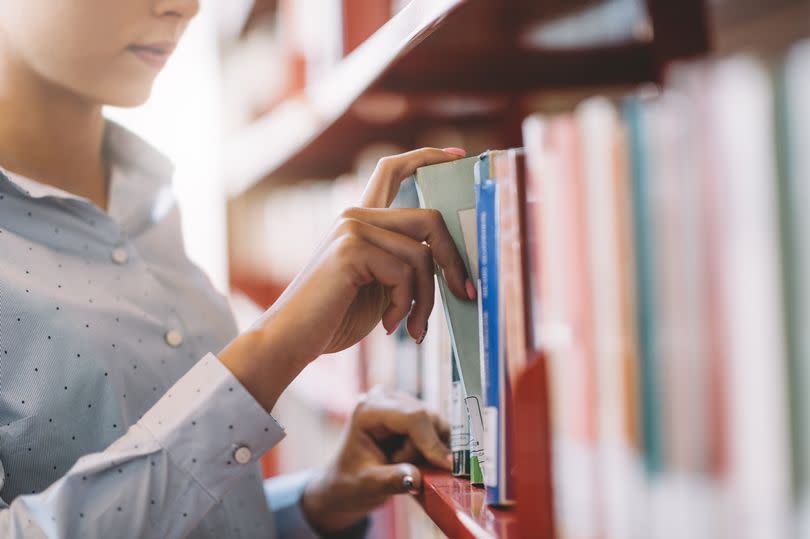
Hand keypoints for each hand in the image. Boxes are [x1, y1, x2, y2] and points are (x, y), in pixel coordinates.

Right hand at [219, 148, 472, 411]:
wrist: (292, 341)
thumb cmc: (335, 318)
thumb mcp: (380, 286)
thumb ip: (406, 265)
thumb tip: (455, 266)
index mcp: (360, 220)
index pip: (393, 169)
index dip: (428, 157)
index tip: (459, 155)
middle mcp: (355, 215)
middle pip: (429, 218)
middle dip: (454, 260)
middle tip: (464, 293)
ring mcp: (351, 229)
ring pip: (422, 254)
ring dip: (426, 298)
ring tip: (415, 327)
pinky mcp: (351, 249)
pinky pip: (405, 274)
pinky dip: (406, 306)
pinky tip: (390, 325)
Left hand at [300, 387, 450, 533]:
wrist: (346, 481)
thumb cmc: (350, 481)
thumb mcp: (368, 486)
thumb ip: (392, 480)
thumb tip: (417, 478)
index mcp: (369, 410)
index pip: (412, 417)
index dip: (431, 441)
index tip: (446, 466)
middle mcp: (385, 398)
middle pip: (427, 418)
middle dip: (425, 450)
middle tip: (404, 469)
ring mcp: (399, 402)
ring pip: (436, 424)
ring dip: (428, 450)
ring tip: (402, 462)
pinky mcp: (411, 411)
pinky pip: (436, 429)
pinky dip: (431, 448)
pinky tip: (412, 459)